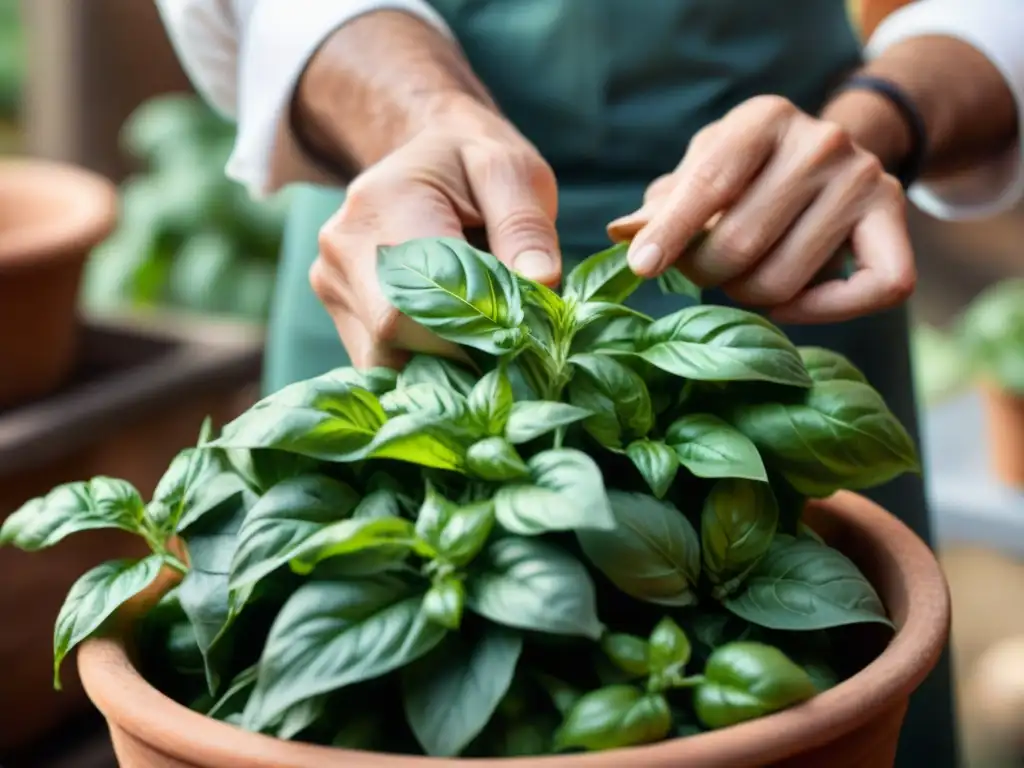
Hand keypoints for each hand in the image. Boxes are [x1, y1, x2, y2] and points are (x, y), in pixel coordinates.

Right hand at [311, 95, 559, 367]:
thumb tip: (541, 281)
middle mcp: (343, 249)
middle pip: (394, 340)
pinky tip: (458, 346)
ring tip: (485, 342)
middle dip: (459, 355)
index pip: (411, 304)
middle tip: (512, 349)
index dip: (466, 334)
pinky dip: (423, 364)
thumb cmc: (475, 162)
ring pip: (384, 361)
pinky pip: (380, 361)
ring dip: (442, 365)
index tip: (519, 339)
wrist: (426, 150)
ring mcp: (333, 283)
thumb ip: (525, 225)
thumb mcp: (511, 172)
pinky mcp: (340, 309)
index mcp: (383, 207)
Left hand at [607, 95, 915, 323]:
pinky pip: (873, 288)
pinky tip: (788, 304)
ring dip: (749, 297)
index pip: (709, 186)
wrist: (829, 155)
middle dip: (707, 275)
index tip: (641, 267)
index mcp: (763, 119)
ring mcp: (864, 178)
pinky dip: (822, 312)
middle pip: (742, 246)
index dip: (672, 233)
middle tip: (703, 273)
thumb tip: (622, 233)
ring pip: (785, 280)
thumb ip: (664, 203)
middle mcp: (821, 142)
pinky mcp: (894, 216)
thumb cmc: (747, 171)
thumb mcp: (703, 170)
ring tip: (741, 279)